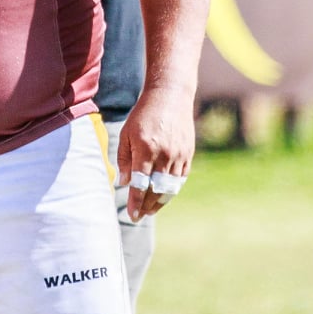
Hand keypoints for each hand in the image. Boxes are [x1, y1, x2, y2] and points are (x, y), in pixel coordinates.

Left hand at [117, 84, 195, 220]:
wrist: (170, 97)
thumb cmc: (143, 115)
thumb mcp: (126, 134)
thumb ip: (124, 159)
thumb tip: (124, 183)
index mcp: (146, 149)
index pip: (141, 183)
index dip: (136, 202)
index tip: (131, 215)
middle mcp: (164, 154)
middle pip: (156, 189)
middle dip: (147, 206)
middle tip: (139, 216)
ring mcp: (179, 155)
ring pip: (170, 187)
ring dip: (159, 201)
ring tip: (149, 210)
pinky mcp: (188, 154)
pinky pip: (180, 178)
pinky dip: (171, 189)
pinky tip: (162, 195)